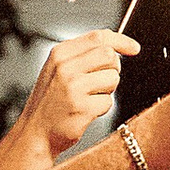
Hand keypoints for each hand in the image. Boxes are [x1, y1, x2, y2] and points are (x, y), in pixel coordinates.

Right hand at [18, 30, 136, 169]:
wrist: (35, 132)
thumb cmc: (50, 102)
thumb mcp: (59, 70)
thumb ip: (83, 55)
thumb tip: (115, 47)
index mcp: (60, 54)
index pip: (98, 37)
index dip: (121, 41)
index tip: (133, 48)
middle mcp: (65, 67)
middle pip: (109, 55)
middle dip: (112, 69)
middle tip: (100, 82)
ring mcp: (73, 87)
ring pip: (112, 78)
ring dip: (107, 90)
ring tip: (88, 98)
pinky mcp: (82, 107)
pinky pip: (108, 102)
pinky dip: (101, 108)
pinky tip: (85, 111)